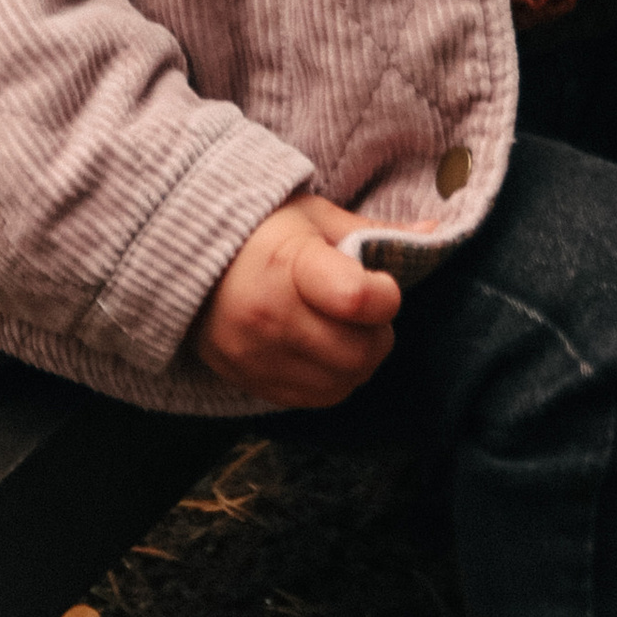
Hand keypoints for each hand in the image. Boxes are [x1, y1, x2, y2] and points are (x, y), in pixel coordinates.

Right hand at [191, 195, 402, 407]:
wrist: (185, 258)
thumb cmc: (259, 229)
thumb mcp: (314, 216)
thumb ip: (373, 231)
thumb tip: (432, 235)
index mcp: (291, 264)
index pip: (358, 299)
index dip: (385, 294)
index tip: (380, 283)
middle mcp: (272, 317)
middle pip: (359, 353)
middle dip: (377, 334)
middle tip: (366, 312)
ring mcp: (258, 356)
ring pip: (342, 384)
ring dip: (357, 361)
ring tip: (343, 329)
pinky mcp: (251, 382)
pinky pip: (313, 400)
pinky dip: (331, 380)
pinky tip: (321, 349)